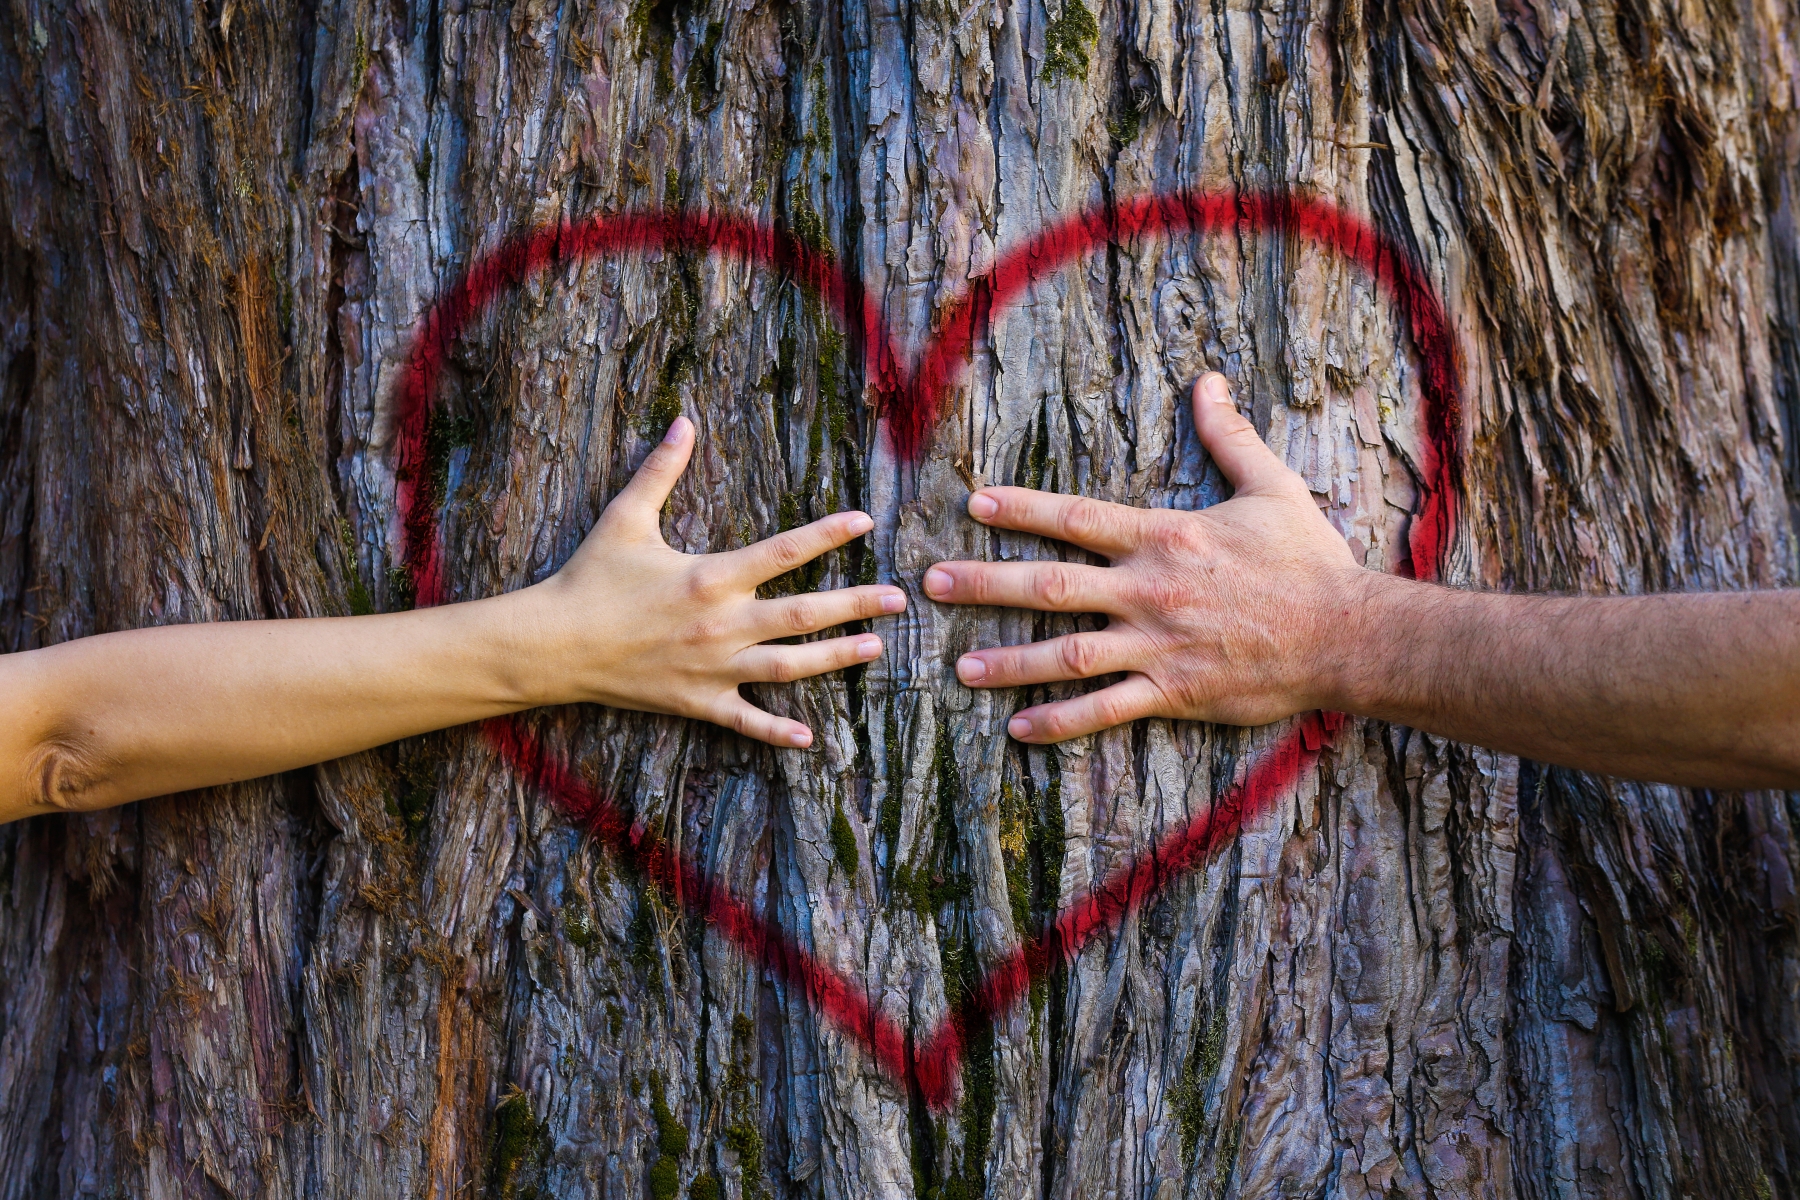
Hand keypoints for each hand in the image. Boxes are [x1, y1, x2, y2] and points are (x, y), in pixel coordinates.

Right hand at [519, 416, 904, 747]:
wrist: (555, 644)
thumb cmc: (591, 578)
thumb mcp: (626, 518)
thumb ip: (662, 470)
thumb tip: (684, 420)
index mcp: (711, 576)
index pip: (783, 551)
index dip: (828, 534)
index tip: (866, 522)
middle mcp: (721, 623)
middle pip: (803, 613)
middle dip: (855, 605)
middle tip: (897, 599)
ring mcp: (713, 668)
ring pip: (789, 666)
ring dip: (835, 658)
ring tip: (875, 649)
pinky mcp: (697, 702)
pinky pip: (746, 721)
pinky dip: (778, 733)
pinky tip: (810, 738)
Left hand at [923, 373, 1363, 742]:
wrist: (1348, 634)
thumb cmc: (1309, 560)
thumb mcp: (1271, 486)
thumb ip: (1228, 436)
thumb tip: (1209, 381)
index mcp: (1165, 537)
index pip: (1077, 518)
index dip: (1021, 509)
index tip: (973, 503)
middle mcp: (1149, 591)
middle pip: (1050, 584)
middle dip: (985, 582)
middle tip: (932, 582)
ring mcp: (1157, 646)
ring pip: (1067, 653)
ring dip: (1010, 660)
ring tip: (959, 666)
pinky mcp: (1174, 692)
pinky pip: (1106, 710)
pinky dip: (1060, 721)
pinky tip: (1018, 728)